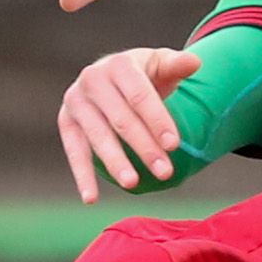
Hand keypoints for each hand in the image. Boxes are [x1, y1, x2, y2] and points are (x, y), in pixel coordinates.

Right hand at [55, 46, 202, 198]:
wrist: (112, 75)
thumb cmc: (144, 75)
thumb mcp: (160, 65)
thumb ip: (176, 65)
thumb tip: (196, 62)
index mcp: (118, 64)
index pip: (140, 96)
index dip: (157, 121)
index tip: (175, 145)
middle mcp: (92, 80)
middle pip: (121, 120)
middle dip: (144, 147)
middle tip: (165, 172)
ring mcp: (76, 102)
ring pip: (98, 137)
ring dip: (116, 162)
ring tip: (133, 184)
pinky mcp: (66, 122)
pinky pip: (75, 151)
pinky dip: (82, 175)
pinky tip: (91, 199)